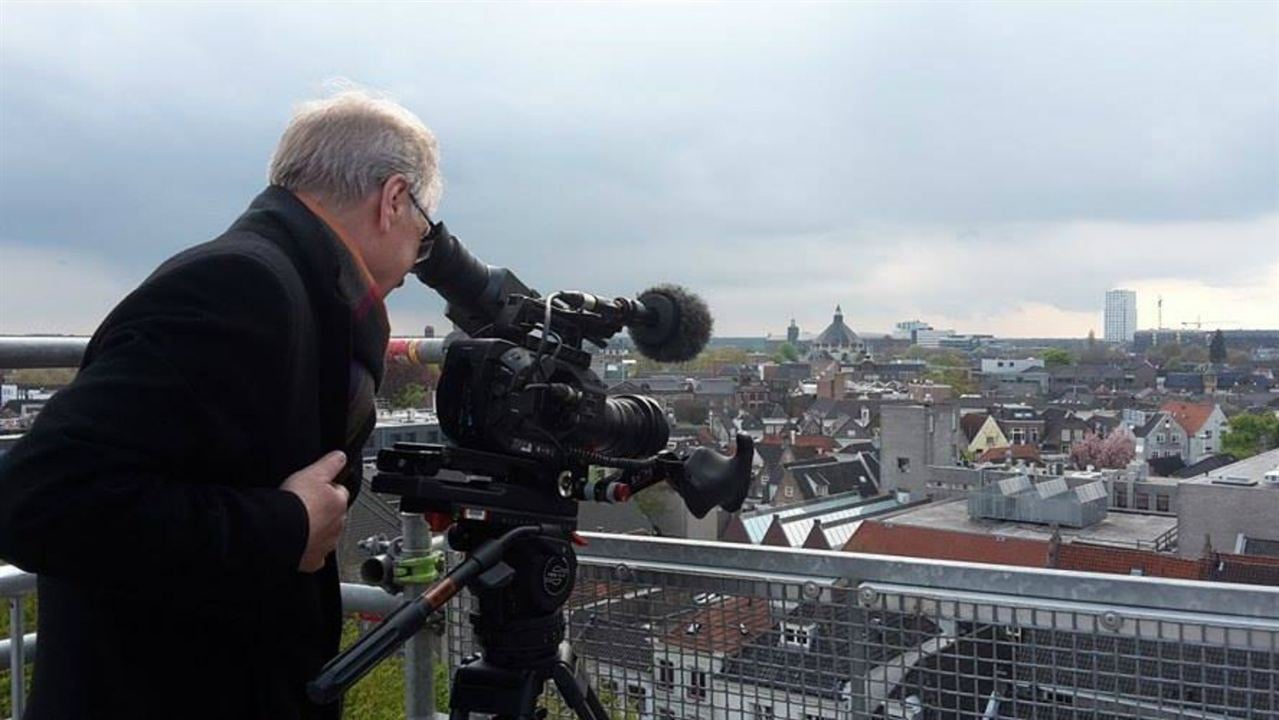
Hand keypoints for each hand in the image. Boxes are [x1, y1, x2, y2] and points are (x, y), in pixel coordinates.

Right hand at [280, 450, 350, 572]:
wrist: (279, 530)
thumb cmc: (294, 503)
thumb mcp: (313, 472)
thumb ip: (330, 463)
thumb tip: (341, 456)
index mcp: (338, 503)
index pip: (339, 492)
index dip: (327, 488)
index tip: (316, 488)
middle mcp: (337, 525)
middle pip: (333, 514)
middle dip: (322, 510)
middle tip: (304, 506)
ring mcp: (326, 544)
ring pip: (326, 534)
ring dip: (316, 529)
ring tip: (299, 523)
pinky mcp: (314, 559)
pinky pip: (315, 555)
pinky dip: (309, 550)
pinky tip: (299, 543)